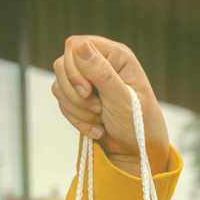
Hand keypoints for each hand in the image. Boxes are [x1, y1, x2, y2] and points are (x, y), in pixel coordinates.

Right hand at [52, 36, 168, 178]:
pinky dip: (77, 119)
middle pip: (62, 65)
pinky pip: (61, 101)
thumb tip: (81, 45)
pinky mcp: (79, 97)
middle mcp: (99, 63)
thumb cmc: (139, 127)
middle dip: (76, 93)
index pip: (75, 45)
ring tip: (101, 119)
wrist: (137, 154)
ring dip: (78, 109)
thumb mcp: (123, 100)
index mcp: (115, 56)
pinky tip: (97, 128)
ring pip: (59, 85)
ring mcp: (87, 80)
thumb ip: (102, 74)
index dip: (74, 68)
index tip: (87, 92)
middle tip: (98, 109)